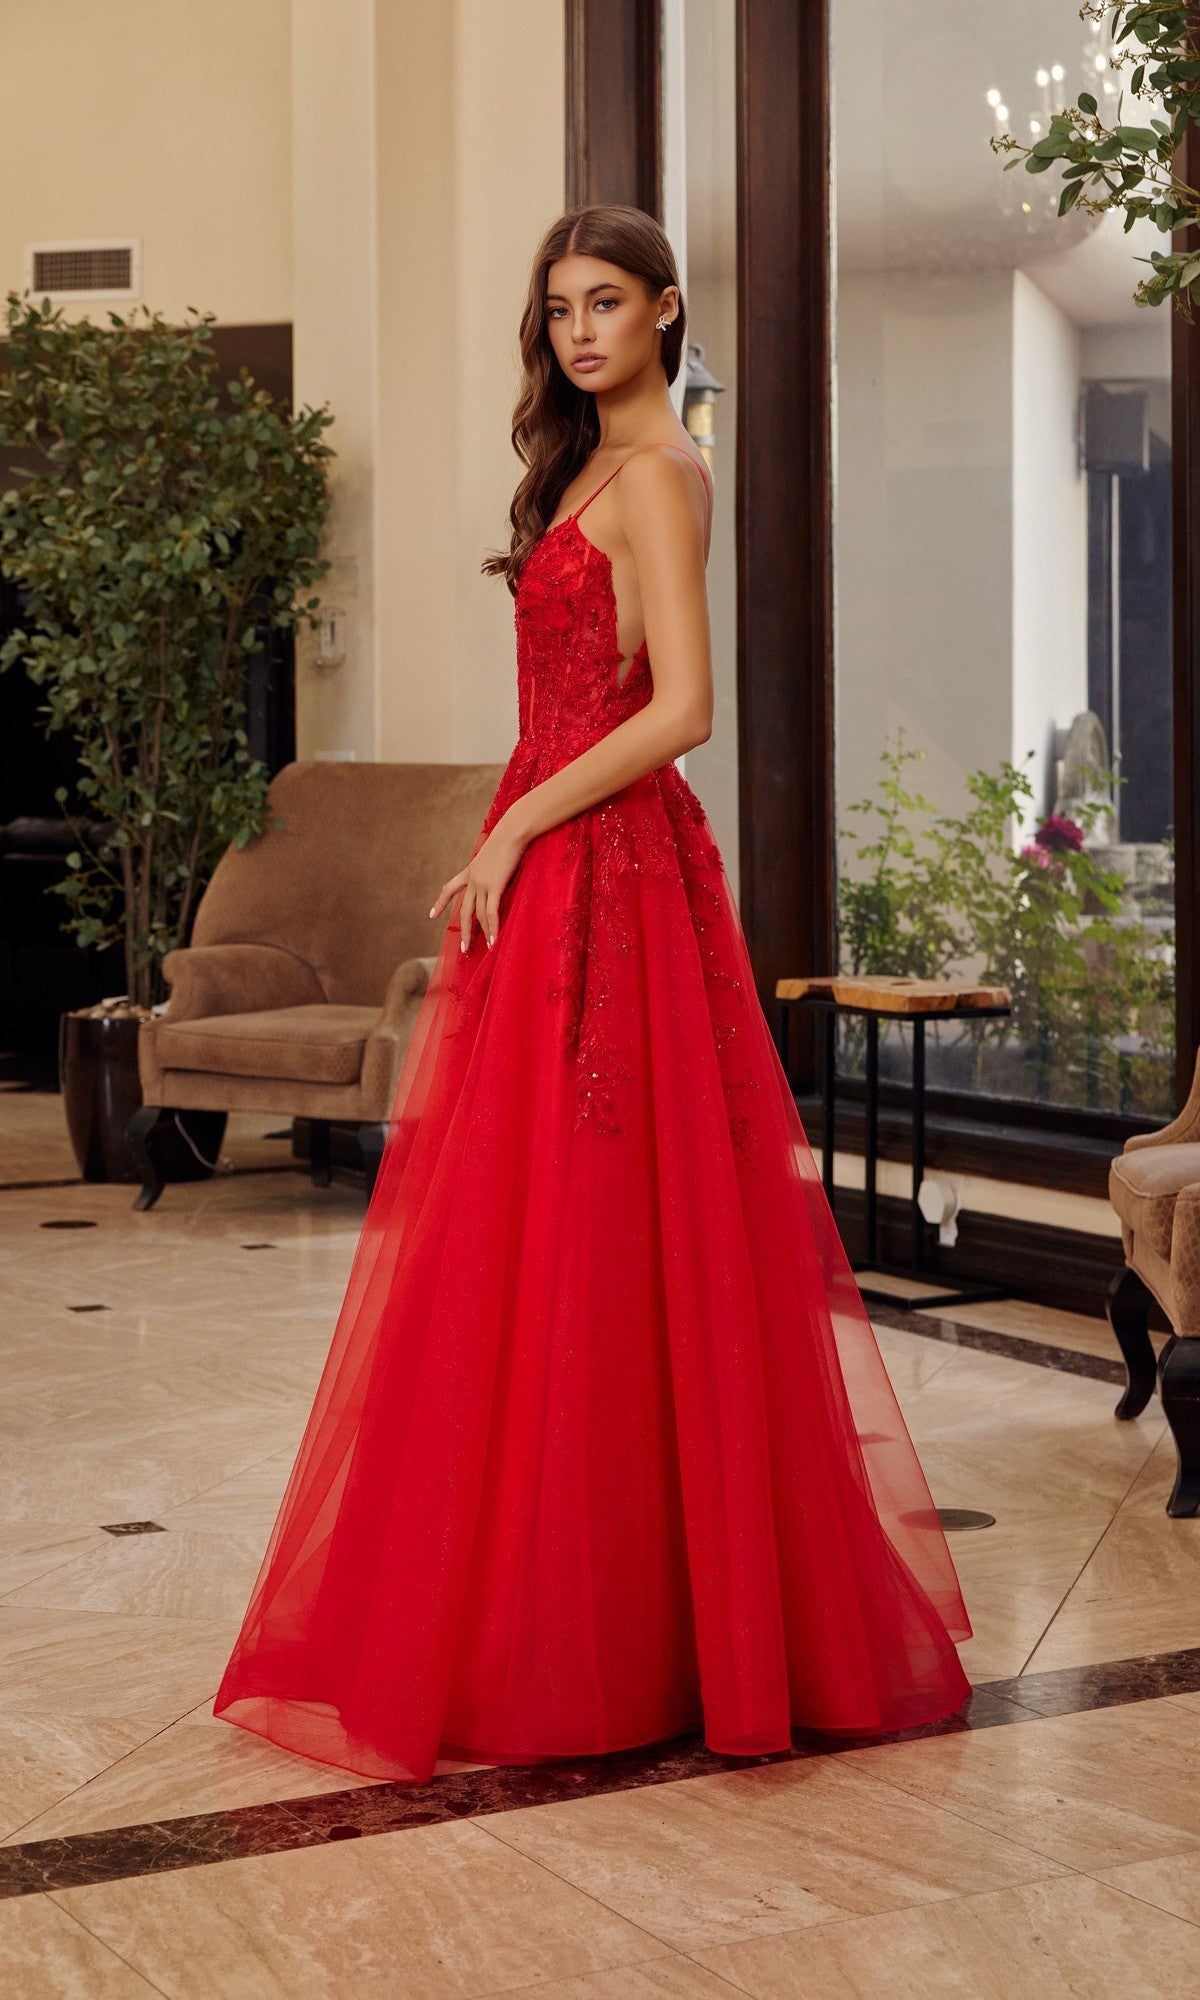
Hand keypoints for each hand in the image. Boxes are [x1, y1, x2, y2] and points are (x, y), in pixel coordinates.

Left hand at [429, 812, 527, 952]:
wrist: (513, 829)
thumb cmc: (510, 836)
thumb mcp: (496, 852)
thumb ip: (495, 864)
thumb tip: (501, 868)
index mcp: (471, 870)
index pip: (450, 888)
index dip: (441, 902)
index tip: (431, 915)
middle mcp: (473, 879)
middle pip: (464, 910)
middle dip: (463, 930)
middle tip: (463, 948)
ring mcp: (482, 883)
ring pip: (478, 915)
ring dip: (481, 934)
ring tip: (484, 949)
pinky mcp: (494, 886)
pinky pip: (491, 913)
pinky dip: (493, 929)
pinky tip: (494, 941)